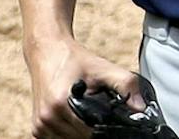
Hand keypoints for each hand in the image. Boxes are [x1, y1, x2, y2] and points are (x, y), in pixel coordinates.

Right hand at [27, 37, 142, 138]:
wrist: (46, 48)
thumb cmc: (75, 59)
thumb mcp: (102, 68)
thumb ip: (126, 85)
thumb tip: (142, 108)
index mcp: (60, 104)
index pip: (90, 134)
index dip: (102, 128)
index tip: (105, 118)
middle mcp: (47, 117)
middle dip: (92, 130)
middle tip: (95, 113)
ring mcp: (39, 124)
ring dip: (79, 133)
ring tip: (83, 114)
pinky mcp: (36, 128)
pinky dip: (68, 134)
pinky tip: (72, 118)